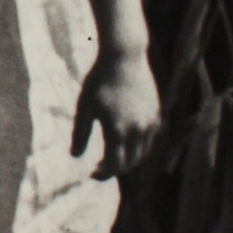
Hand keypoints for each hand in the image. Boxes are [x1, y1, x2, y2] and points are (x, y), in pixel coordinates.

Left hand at [71, 48, 160, 177]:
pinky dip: (140, 148)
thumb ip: (80, 133)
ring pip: (143, 154)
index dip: (103, 174)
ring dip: (128, 160)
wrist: (124, 58)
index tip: (92, 173)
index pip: (114, 165)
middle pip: (131, 163)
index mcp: (118, 130)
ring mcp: (150, 124)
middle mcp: (138, 130)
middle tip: (99, 167)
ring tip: (112, 156)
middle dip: (115, 169)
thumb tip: (75, 156)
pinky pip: (151, 141)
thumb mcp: (84, 106)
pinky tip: (126, 143)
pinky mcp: (157, 116)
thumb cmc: (99, 81)